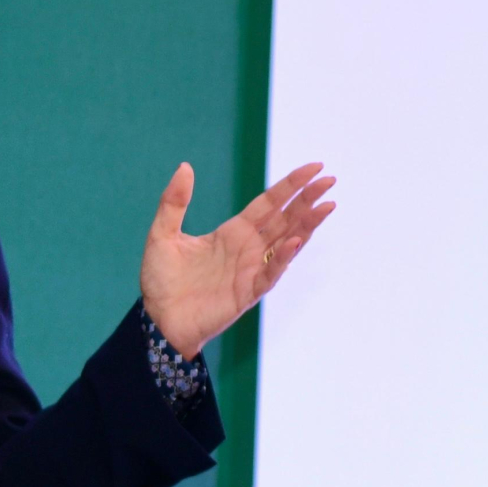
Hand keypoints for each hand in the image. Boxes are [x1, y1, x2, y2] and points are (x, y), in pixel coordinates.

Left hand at [140, 160, 334, 360]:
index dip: (290, 186)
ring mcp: (251, 270)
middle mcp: (248, 249)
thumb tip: (185, 166)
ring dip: (307, 225)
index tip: (314, 168)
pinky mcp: (247, 292)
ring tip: (327, 205)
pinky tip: (295, 241)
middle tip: (330, 179)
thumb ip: (173, 202)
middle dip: (307, 200)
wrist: (157, 320)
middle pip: (286, 219)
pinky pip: (270, 273)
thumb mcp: (162, 234)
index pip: (269, 203)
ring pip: (287, 243)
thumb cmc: (161, 280)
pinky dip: (282, 258)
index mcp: (233, 232)